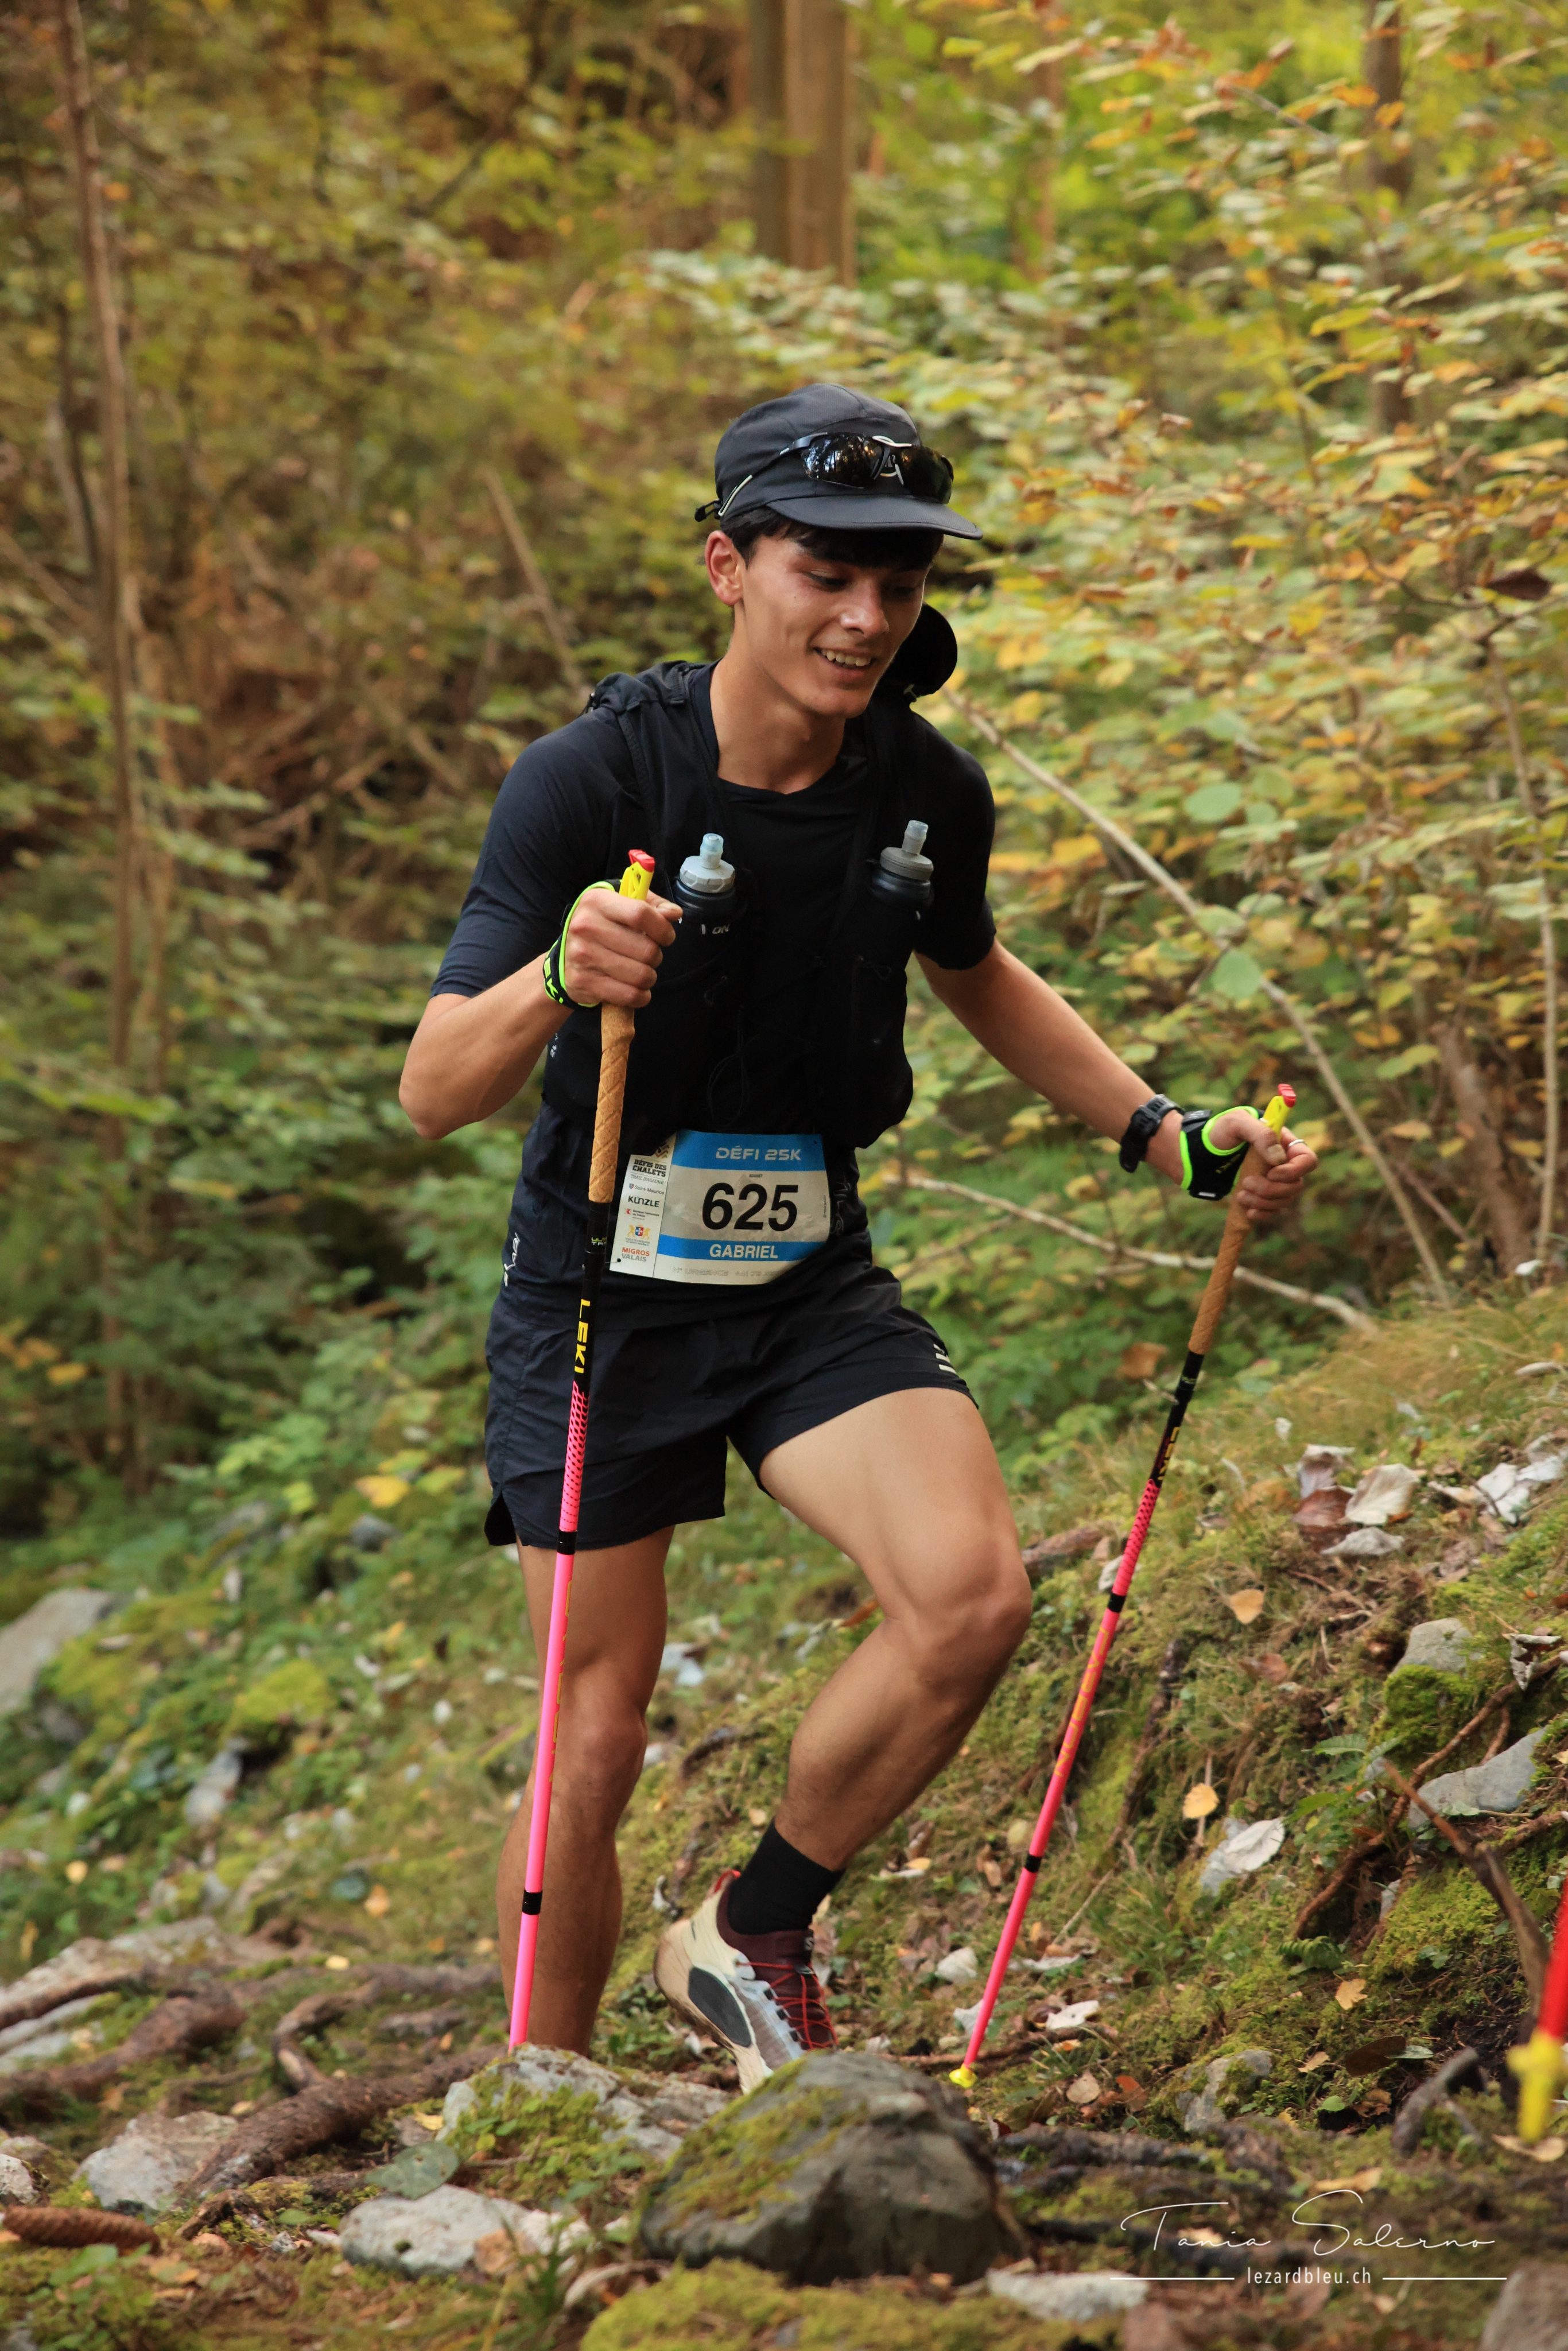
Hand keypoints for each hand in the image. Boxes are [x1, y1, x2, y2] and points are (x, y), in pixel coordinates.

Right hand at [559, 887, 679, 1008]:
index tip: (666, 937)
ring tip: (641, 972)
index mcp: (597, 902)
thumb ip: (652, 905)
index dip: (662, 929)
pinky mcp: (583, 982)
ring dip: (649, 977)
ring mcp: (582, 956)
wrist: (565, 956)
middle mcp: (586, 927)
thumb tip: (674, 913)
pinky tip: (636, 989)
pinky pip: (629, 995)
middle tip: (649, 956)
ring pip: (640, 975)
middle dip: (656, 956)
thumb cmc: (602, 926)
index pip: (640, 914)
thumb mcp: (621, 905)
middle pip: (645, 949)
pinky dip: (640, 996)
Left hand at [1205, 1109, 1317, 1227]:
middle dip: (1272, 1189)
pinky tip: (1248, 1211)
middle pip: (1296, 1185)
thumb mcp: (1236, 1123)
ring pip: (1284, 1200)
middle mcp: (1283, 1163)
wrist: (1200, 1152)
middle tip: (1246, 1183)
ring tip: (1240, 1195)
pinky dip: (1263, 1214)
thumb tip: (1278, 1158)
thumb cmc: (1220, 1131)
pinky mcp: (1262, 1195)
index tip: (1271, 1173)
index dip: (1294, 1171)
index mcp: (1284, 1143)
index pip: (1307, 1160)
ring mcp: (1274, 1181)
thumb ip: (1260, 1134)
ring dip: (1264, 1202)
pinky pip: (1273, 1210)